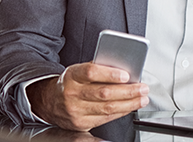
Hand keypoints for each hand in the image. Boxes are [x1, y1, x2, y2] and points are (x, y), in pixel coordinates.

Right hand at [26, 62, 149, 130]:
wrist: (50, 101)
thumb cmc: (71, 83)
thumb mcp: (79, 70)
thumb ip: (98, 68)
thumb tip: (124, 70)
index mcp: (72, 75)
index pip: (91, 72)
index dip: (110, 74)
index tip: (126, 75)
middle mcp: (72, 93)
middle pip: (103, 93)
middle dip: (128, 91)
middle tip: (142, 88)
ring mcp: (75, 111)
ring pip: (107, 108)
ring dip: (129, 104)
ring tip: (141, 98)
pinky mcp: (80, 124)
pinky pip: (105, 119)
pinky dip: (121, 112)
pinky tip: (129, 107)